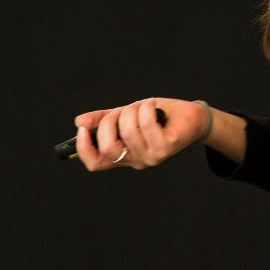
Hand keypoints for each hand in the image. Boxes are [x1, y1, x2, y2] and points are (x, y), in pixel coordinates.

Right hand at [72, 97, 208, 171]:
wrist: (190, 117)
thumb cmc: (157, 116)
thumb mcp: (125, 115)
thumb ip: (103, 119)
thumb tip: (79, 121)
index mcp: (123, 156)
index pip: (95, 164)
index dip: (84, 148)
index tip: (82, 129)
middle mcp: (136, 160)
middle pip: (109, 147)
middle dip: (110, 122)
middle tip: (121, 111)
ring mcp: (152, 156)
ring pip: (128, 131)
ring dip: (132, 110)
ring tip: (143, 105)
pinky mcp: (166, 147)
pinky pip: (147, 124)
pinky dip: (146, 108)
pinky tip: (153, 105)